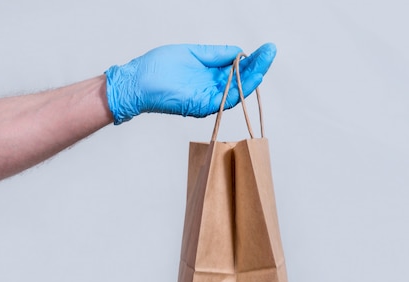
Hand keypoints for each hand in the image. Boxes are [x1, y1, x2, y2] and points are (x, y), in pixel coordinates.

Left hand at [104, 43, 275, 123]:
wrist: (137, 81)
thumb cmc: (158, 68)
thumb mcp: (194, 53)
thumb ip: (217, 54)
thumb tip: (240, 52)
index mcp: (209, 77)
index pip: (237, 70)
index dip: (252, 60)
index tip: (266, 48)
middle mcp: (211, 90)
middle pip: (241, 80)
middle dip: (258, 66)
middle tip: (271, 52)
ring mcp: (207, 99)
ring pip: (237, 90)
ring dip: (254, 76)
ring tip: (266, 60)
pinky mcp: (201, 106)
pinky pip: (226, 99)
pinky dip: (240, 88)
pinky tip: (252, 76)